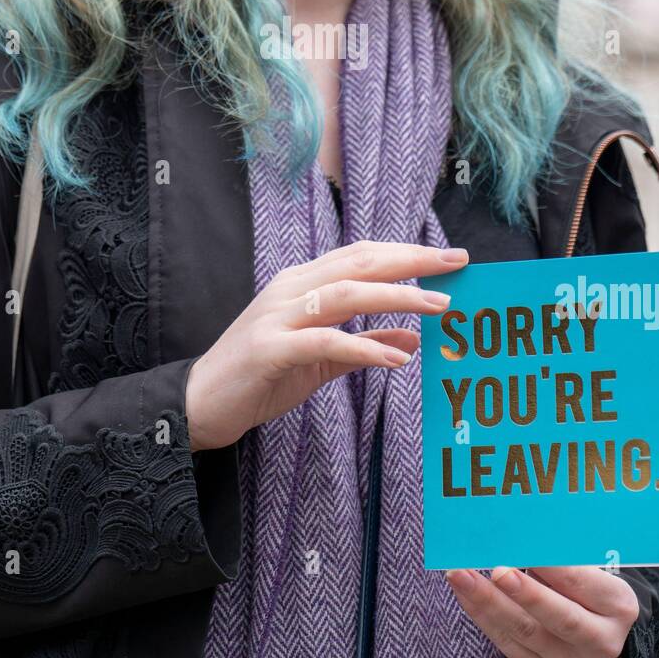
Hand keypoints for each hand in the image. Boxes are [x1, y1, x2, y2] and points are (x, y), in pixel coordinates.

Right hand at [184, 240, 467, 450]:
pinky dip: (362, 348)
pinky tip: (396, 360)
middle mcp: (291, 289)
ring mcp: (278, 316)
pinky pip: (324, 342)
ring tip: (439, 306)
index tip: (450, 259)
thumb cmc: (261, 377)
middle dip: (412, 261)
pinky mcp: (269, 349)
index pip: (362, 256)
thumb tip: (414, 339)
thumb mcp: (321, 360)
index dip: (406, 253)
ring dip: (396, 297)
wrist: (201, 404)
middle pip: (359, 263)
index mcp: (302, 283)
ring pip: (345, 293)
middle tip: (457, 264)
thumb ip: (364, 345)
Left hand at [445, 564, 639, 657]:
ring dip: (488, 602)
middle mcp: (599, 639)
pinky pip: (505, 643)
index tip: (525, 545)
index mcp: (617, 605)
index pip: (582, 583)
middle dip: (526, 594)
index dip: (552, 566)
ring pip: (525, 633)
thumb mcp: (588, 565)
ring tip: (462, 575)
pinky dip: (481, 615)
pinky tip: (464, 592)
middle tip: (497, 570)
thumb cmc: (585, 584)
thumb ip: (560, 553)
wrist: (592, 628)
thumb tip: (519, 531)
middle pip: (560, 617)